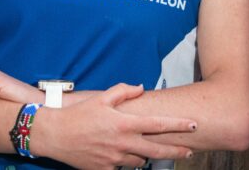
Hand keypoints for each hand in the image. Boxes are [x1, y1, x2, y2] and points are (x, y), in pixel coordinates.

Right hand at [32, 83, 196, 168]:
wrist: (54, 135)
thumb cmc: (78, 114)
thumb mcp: (102, 97)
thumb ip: (124, 91)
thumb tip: (141, 87)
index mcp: (125, 124)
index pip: (159, 124)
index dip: (179, 125)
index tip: (194, 125)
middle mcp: (123, 143)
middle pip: (158, 150)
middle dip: (176, 151)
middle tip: (189, 151)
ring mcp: (114, 159)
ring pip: (141, 162)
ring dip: (146, 156)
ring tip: (149, 150)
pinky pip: (122, 169)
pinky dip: (127, 163)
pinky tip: (126, 158)